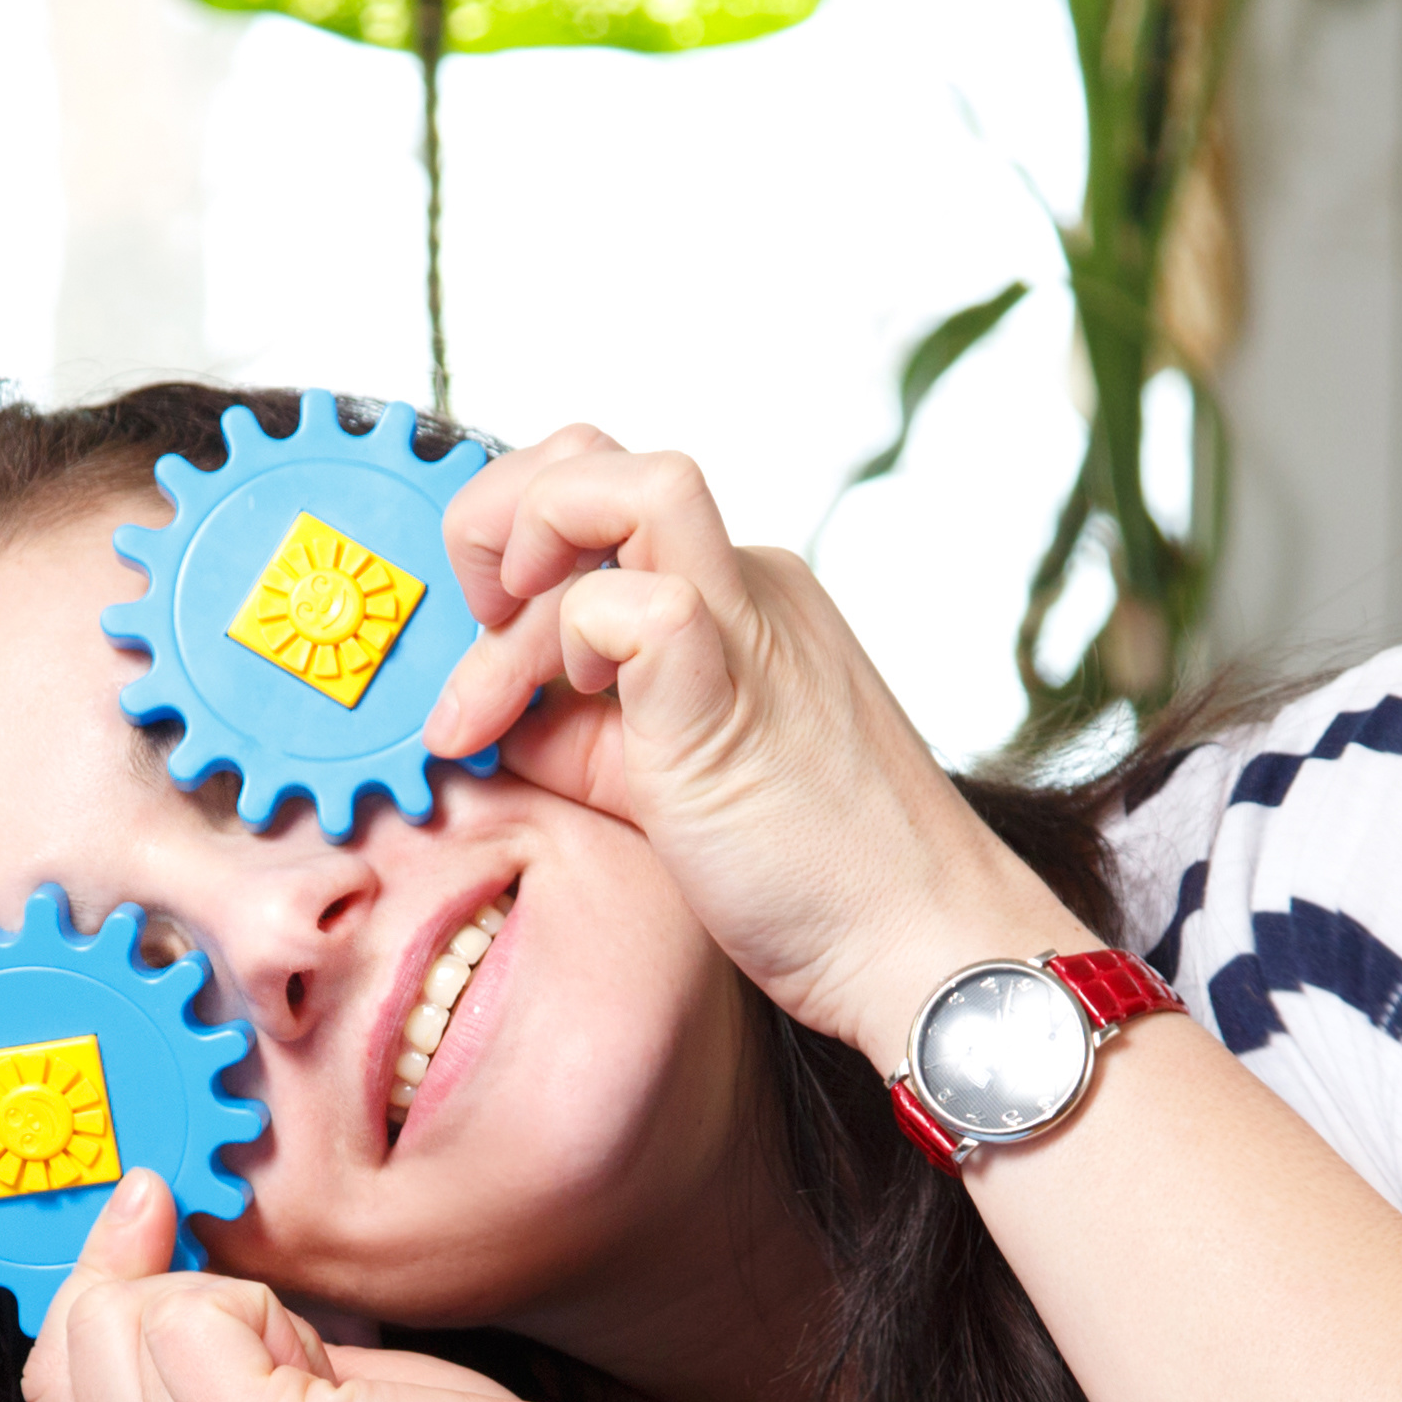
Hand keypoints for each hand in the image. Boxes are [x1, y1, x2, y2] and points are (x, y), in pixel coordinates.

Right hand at [19, 1174, 626, 1401]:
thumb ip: (178, 1361)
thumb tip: (123, 1215)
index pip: (47, 1381)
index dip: (95, 1286)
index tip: (155, 1228)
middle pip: (79, 1337)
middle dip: (180, 1296)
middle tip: (290, 1353)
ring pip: (138, 1316)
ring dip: (235, 1304)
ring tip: (316, 1372)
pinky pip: (200, 1316)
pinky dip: (270, 1312)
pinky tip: (333, 1371)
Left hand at [416, 426, 1091, 1066]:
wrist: (924, 946)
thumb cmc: (810, 881)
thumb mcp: (656, 784)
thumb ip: (574, 736)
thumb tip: (485, 714)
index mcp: (733, 602)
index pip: (594, 509)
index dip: (506, 559)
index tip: (479, 675)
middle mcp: (747, 588)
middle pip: (596, 455)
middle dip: (495, 516)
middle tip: (476, 624)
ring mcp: (749, 628)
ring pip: (627, 485)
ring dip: (525, 560)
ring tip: (497, 685)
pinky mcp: (732, 694)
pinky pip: (643, 602)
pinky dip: (571, 644)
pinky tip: (577, 716)